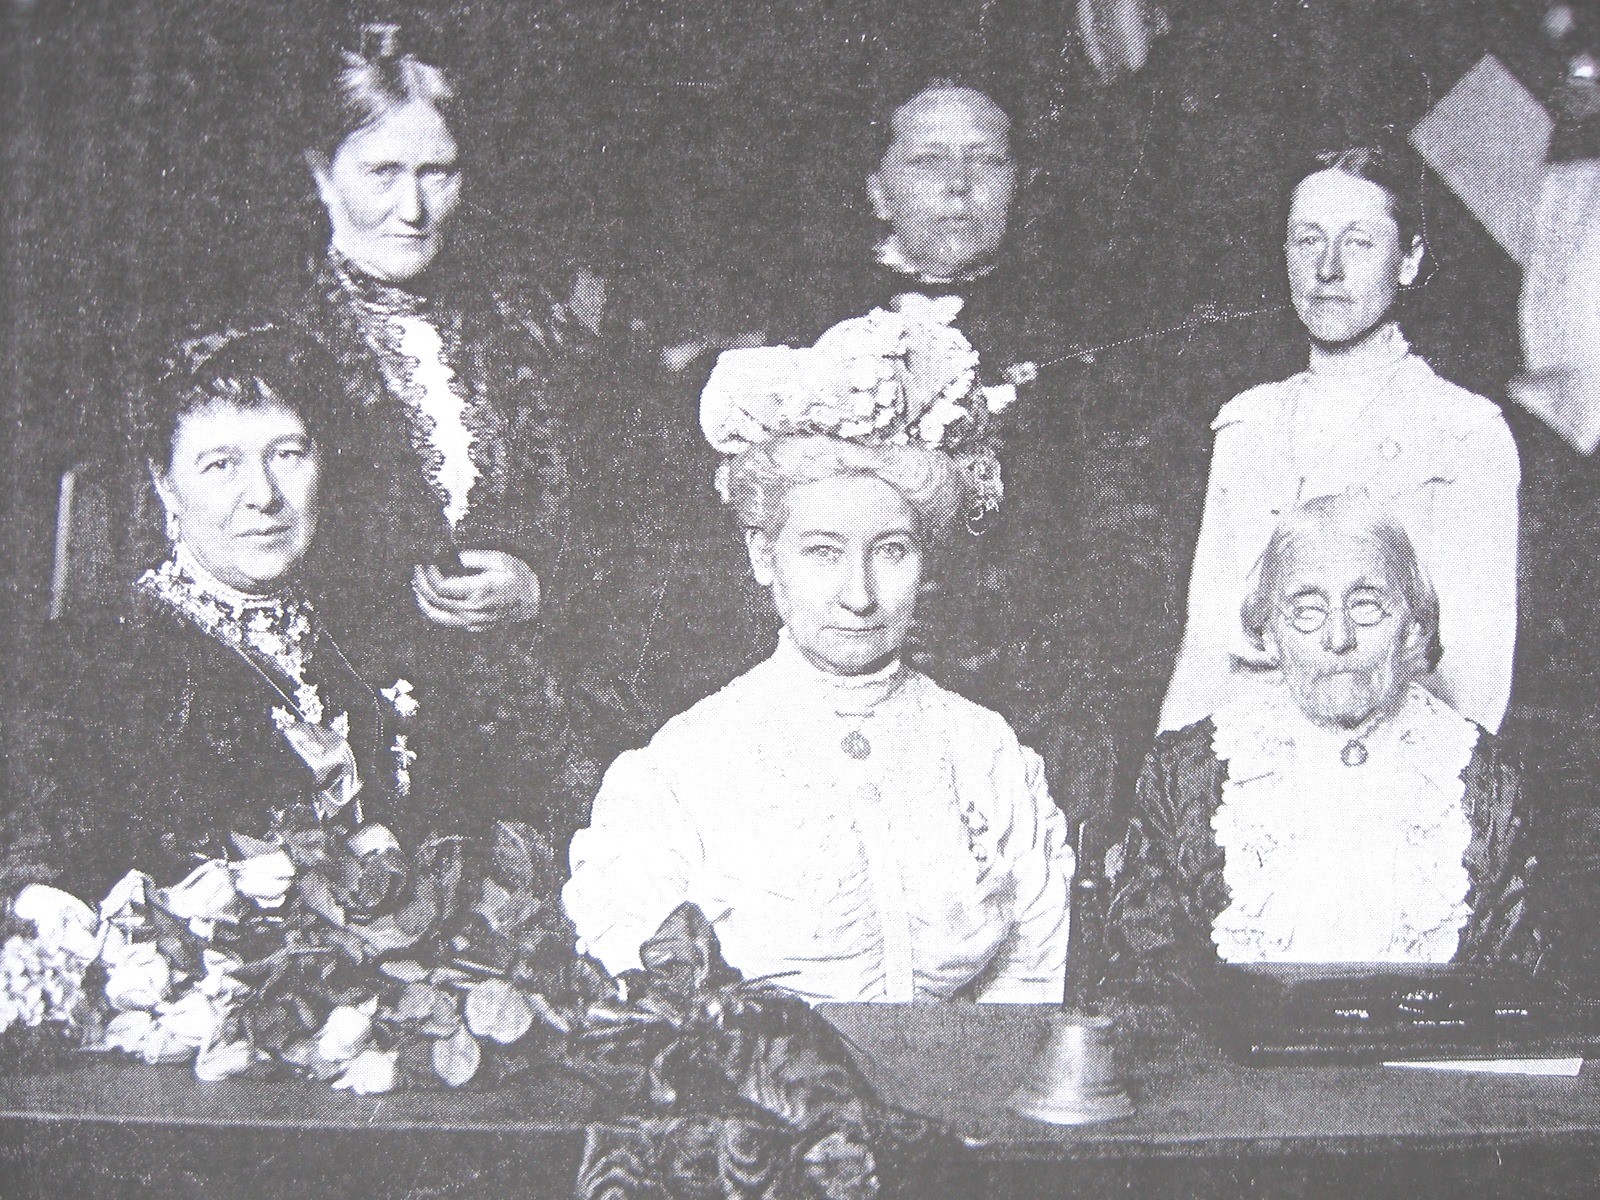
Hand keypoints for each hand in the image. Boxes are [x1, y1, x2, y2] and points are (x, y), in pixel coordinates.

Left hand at [411, 550, 541, 631]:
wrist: (535, 602)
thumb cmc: (519, 578)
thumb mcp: (503, 560)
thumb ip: (478, 558)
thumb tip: (458, 557)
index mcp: (477, 593)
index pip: (441, 588)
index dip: (430, 575)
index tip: (429, 563)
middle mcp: (472, 611)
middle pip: (435, 602)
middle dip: (422, 585)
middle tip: (417, 570)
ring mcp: (472, 621)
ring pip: (438, 617)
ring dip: (423, 602)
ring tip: (417, 587)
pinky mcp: (474, 626)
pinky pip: (448, 621)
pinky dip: (435, 609)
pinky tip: (433, 597)